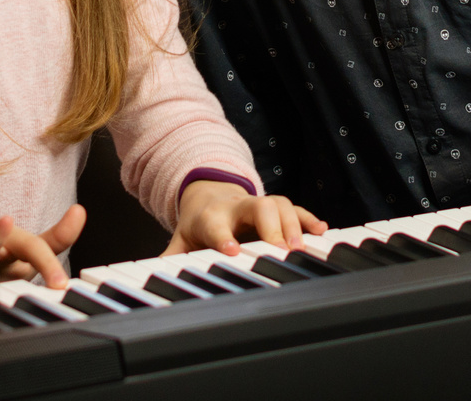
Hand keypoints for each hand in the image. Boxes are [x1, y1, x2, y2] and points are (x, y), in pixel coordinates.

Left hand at [163, 181, 327, 255]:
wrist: (209, 192)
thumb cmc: (199, 223)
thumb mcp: (181, 240)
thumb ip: (171, 259)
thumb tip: (149, 278)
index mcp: (211, 218)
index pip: (217, 226)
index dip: (225, 237)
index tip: (234, 251)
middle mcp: (237, 207)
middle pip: (256, 209)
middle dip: (270, 227)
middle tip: (282, 250)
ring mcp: (258, 205)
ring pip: (278, 204)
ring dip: (293, 224)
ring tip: (302, 247)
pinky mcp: (275, 207)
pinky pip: (295, 208)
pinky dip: (308, 219)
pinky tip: (321, 231)